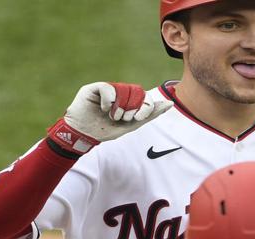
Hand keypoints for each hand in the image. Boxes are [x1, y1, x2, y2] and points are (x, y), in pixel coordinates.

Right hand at [50, 82, 172, 154]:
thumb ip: (150, 114)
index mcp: (129, 100)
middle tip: (123, 118)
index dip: (146, 106)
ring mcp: (107, 89)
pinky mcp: (94, 88)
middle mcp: (119, 92)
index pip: (145, 96)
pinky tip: (104, 110)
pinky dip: (109, 101)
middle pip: (136, 91)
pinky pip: (108, 88)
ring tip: (113, 116)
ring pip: (123, 89)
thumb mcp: (131, 124)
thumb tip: (170, 103)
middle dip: (133, 108)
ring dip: (121, 106)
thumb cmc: (106, 130)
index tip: (138, 118)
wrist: (84, 134)